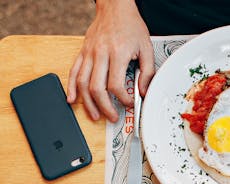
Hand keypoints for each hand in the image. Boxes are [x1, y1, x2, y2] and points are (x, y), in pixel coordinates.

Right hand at [67, 0, 154, 121]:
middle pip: (97, 87)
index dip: (123, 98)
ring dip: (88, 103)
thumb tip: (143, 91)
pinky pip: (73, 72)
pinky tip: (72, 99)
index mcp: (118, 53)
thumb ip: (147, 72)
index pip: (116, 84)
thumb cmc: (131, 26)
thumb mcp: (147, 48)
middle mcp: (101, 53)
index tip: (129, 103)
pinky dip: (71, 87)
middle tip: (112, 117)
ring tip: (95, 115)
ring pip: (83, 83)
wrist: (115, 8)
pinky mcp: (82, 52)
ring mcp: (89, 53)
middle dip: (105, 107)